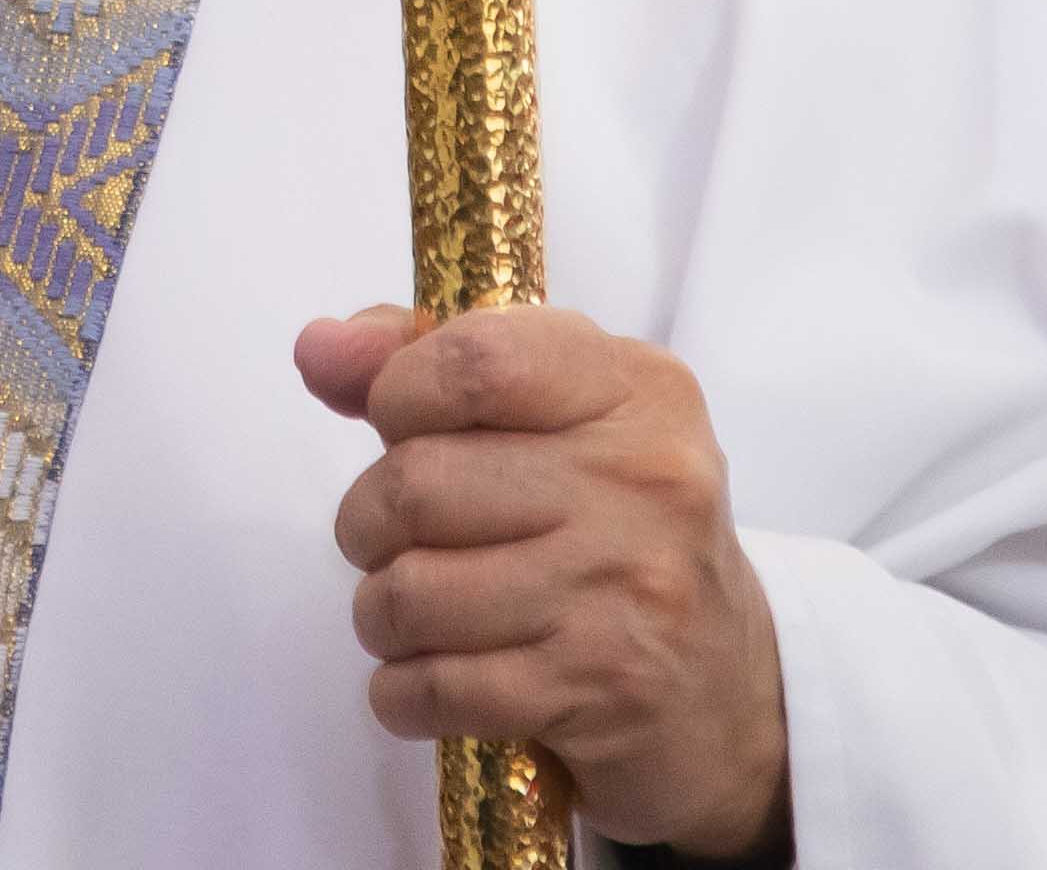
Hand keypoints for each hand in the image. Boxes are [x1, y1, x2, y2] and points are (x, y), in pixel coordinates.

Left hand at [299, 305, 790, 863]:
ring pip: (413, 590)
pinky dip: (400, 692)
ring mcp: (626, 587)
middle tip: (393, 542)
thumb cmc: (615, 536)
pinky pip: (435, 685)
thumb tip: (319, 347)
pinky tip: (425, 682)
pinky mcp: (600, 688)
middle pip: (417, 481)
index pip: (473, 361)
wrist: (728, 698)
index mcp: (637, 390)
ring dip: (380, 613)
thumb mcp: (558, 421)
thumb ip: (430, 362)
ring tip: (411, 613)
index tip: (397, 427)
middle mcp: (644, 479)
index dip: (397, 393)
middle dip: (369, 522)